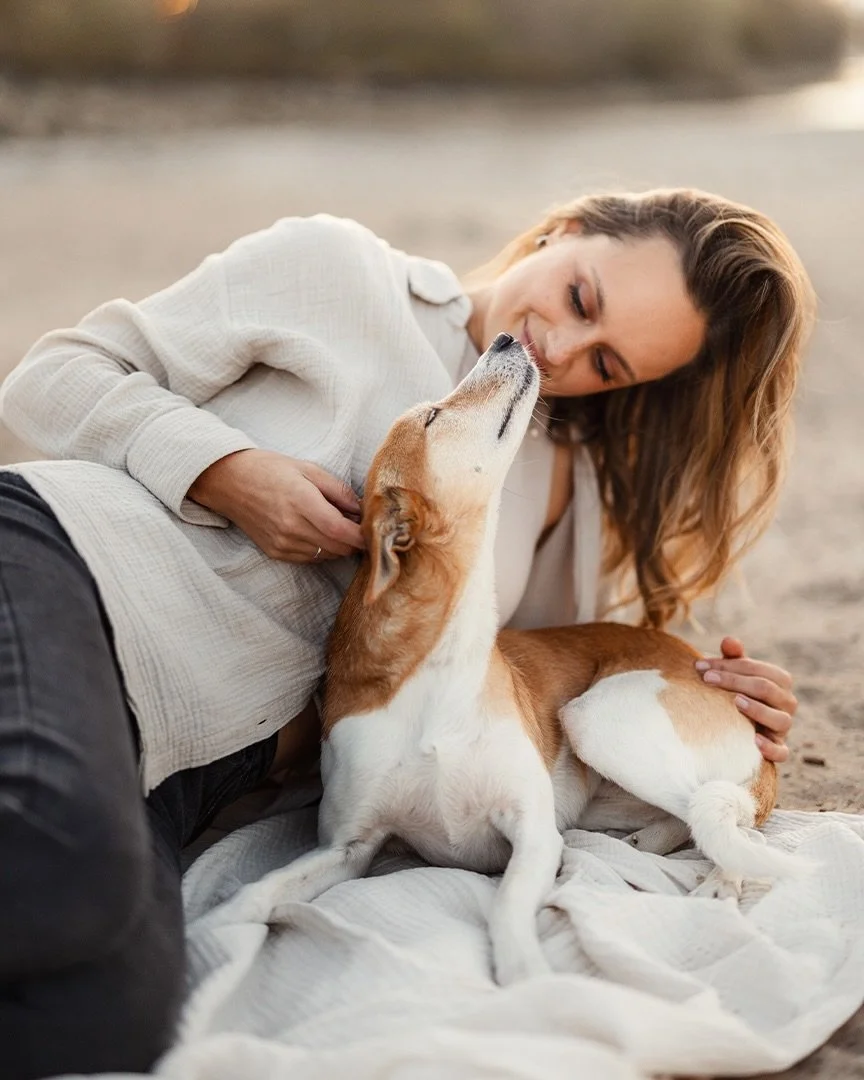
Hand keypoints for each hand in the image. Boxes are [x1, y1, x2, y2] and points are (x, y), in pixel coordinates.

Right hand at [188, 449, 363, 562]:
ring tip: (336, 525)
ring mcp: (282, 543)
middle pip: (337, 547)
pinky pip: (310, 558)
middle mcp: (291, 527)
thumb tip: (362, 510)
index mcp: (301, 502)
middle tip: (359, 526)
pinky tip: (318, 532)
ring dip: (339, 545)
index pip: (340, 531)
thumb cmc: (271, 469)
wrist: (230, 482)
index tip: (375, 533)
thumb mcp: (309, 469)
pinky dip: (322, 549)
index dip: (362, 536)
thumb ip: (339, 491)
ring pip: (326, 555)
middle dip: (354, 541)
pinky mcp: (276, 552)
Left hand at [695, 636, 796, 763]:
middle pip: (766, 689)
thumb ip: (732, 658)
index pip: (757, 669)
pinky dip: (771, 748)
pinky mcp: (779, 748)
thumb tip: (728, 641)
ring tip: (735, 702)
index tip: (700, 667)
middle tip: (707, 680)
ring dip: (758, 710)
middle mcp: (787, 702)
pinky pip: (782, 752)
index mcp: (779, 680)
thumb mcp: (735, 674)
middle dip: (735, 682)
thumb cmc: (738, 691)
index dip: (729, 666)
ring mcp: (784, 727)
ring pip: (781, 719)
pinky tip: (754, 741)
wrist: (741, 724)